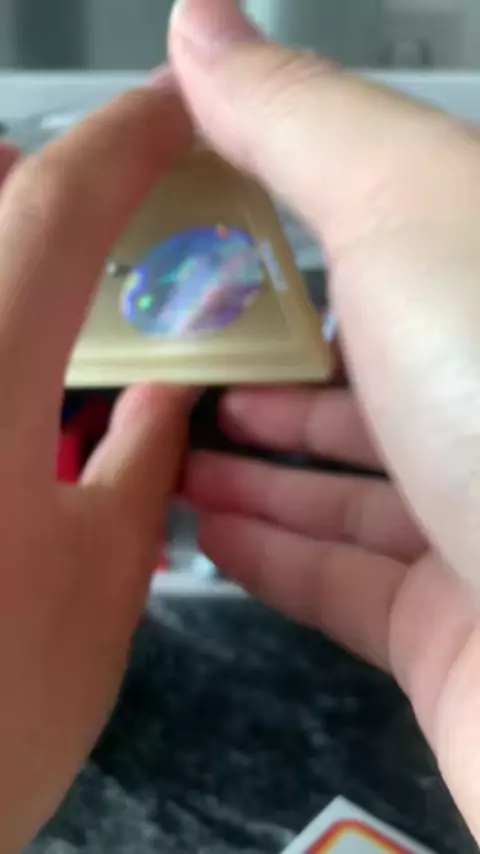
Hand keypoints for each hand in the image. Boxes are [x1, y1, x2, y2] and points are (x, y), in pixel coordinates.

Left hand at [0, 85, 191, 851]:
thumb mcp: (102, 580)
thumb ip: (144, 462)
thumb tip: (171, 389)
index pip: (58, 208)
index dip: (128, 142)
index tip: (180, 114)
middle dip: (40, 180)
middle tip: (106, 198)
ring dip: (10, 252)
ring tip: (63, 276)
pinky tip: (16, 374)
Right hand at [170, 0, 479, 838]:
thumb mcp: (413, 213)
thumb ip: (302, 124)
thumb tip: (204, 26)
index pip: (403, 259)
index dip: (301, 251)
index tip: (215, 252)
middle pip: (377, 387)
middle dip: (272, 375)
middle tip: (184, 366)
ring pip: (356, 495)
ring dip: (260, 473)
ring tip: (177, 452)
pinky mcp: (463, 639)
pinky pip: (351, 590)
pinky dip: (277, 559)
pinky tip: (212, 535)